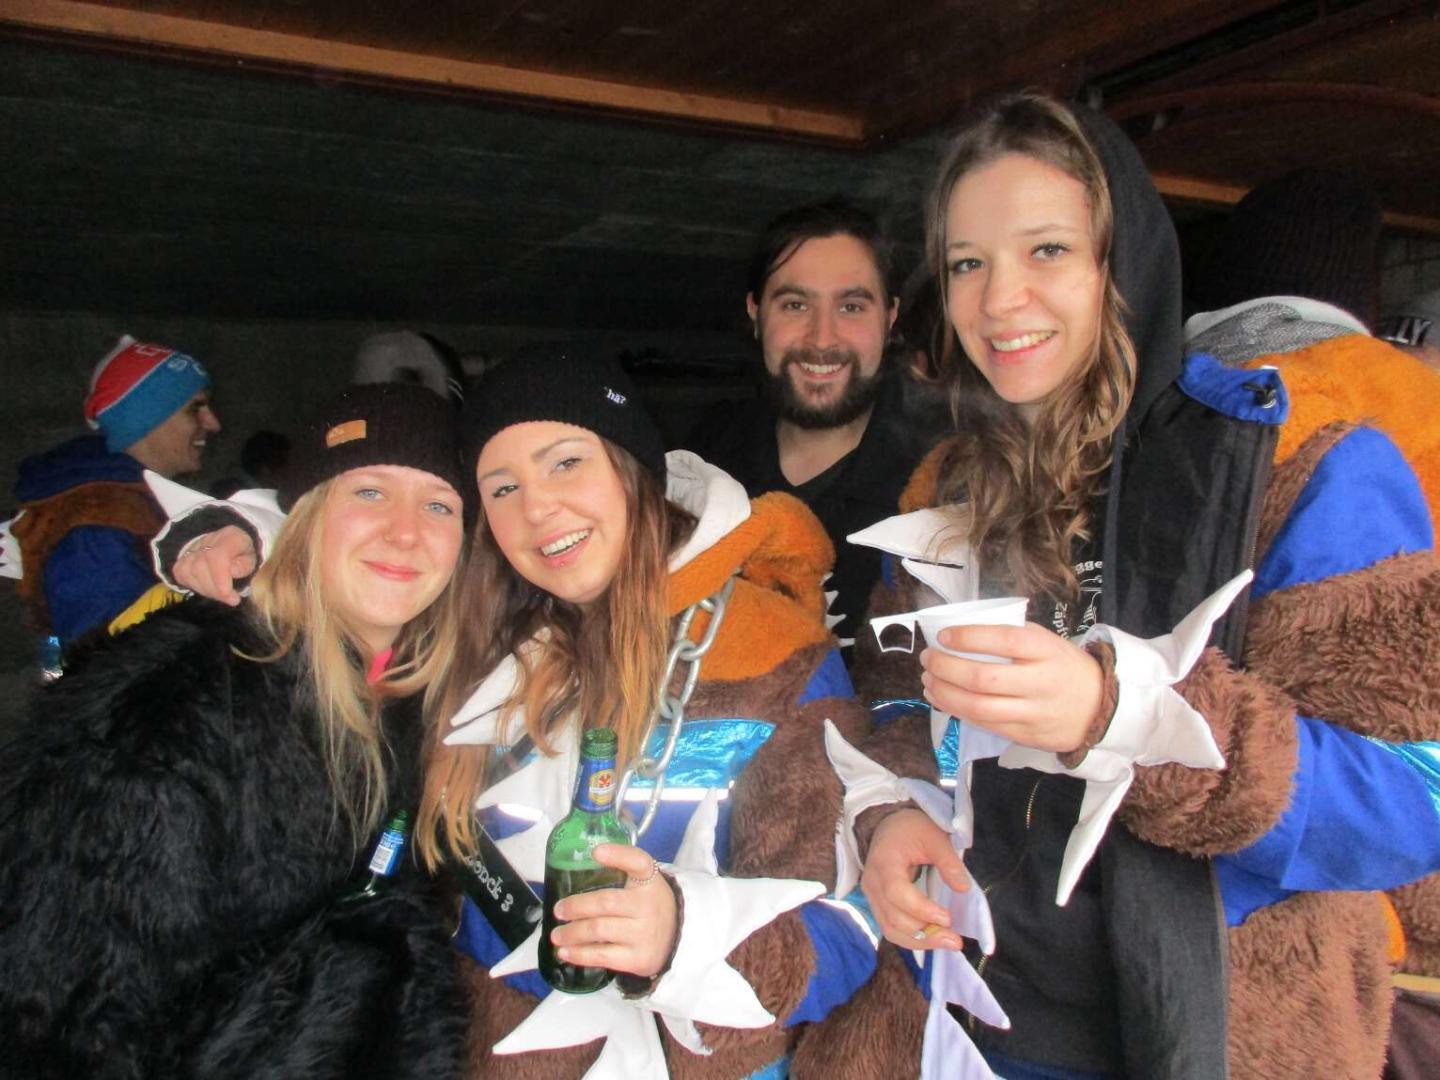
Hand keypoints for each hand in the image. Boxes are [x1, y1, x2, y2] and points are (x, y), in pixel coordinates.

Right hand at [172, 525, 256, 605]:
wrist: (229, 543)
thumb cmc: (244, 554)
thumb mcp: (253, 558)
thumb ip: (245, 565)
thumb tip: (232, 572)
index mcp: (230, 537)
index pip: (216, 556)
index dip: (219, 578)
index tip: (228, 594)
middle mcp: (207, 540)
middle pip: (200, 567)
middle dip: (214, 589)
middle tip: (231, 599)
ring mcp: (191, 549)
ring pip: (189, 573)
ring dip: (206, 590)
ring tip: (222, 594)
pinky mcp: (181, 559)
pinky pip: (181, 576)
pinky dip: (195, 587)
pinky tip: (209, 588)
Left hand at [549, 844, 677, 978]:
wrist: (676, 939)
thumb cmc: (647, 906)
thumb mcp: (643, 884)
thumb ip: (620, 873)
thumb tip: (576, 868)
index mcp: (650, 881)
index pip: (638, 862)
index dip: (618, 855)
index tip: (596, 852)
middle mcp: (648, 906)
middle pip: (606, 903)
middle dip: (576, 906)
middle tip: (558, 910)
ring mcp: (644, 934)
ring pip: (599, 930)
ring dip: (572, 933)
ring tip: (556, 935)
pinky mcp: (638, 959)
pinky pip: (602, 955)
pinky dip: (579, 954)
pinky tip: (565, 952)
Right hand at [861, 809, 967, 950]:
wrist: (888, 826)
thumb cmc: (911, 828)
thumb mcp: (934, 836)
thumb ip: (948, 861)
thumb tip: (963, 888)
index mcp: (884, 862)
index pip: (896, 893)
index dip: (921, 909)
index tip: (948, 917)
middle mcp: (872, 883)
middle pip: (893, 917)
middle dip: (925, 933)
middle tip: (955, 940)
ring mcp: (872, 896)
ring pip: (890, 929)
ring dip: (920, 941)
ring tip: (948, 943)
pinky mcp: (878, 905)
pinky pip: (891, 928)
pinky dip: (913, 938)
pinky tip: (934, 939)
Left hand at [920, 622, 1102, 753]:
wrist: (1101, 707)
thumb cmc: (1064, 667)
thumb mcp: (1048, 642)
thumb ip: (1013, 637)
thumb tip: (961, 633)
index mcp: (1047, 651)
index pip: (1005, 640)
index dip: (969, 637)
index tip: (944, 635)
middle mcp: (1040, 682)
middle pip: (984, 678)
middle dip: (946, 668)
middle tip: (928, 658)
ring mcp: (1033, 712)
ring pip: (979, 707)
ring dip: (945, 693)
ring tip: (928, 680)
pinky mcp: (1025, 735)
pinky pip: (984, 724)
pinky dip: (957, 711)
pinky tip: (941, 698)